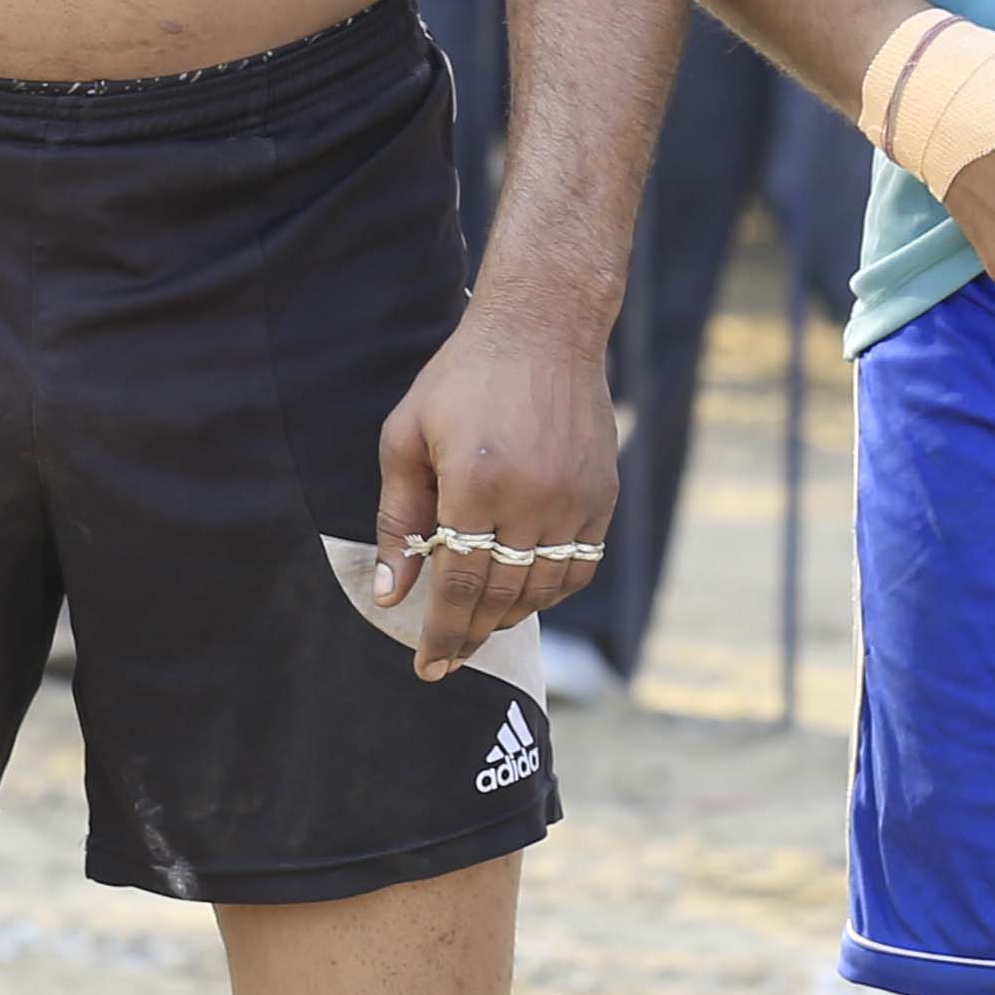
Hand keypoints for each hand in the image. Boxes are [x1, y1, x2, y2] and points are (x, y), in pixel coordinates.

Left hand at [366, 299, 619, 674]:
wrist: (542, 327)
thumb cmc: (462, 379)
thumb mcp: (407, 439)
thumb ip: (397, 521)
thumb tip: (391, 596)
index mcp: (476, 485)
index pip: (459, 585)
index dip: (442, 634)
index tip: (427, 667)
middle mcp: (532, 498)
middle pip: (502, 595)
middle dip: (470, 635)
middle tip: (448, 660)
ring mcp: (575, 498)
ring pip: (544, 589)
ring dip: (510, 616)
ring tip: (481, 625)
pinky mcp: (603, 494)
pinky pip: (580, 566)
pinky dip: (551, 590)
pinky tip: (525, 592)